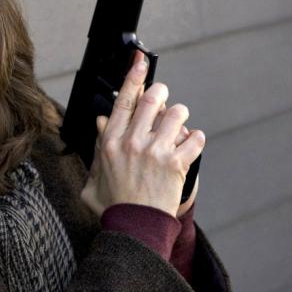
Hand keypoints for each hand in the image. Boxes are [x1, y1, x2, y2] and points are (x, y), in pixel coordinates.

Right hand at [80, 50, 205, 217]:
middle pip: (153, 100)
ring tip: (179, 127)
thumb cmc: (113, 205)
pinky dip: (197, 140)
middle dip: (161, 93)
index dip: (134, 77)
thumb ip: (97, 146)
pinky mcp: (176, 164)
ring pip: (177, 114)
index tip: (141, 62)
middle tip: (164, 99)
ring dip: (180, 116)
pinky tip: (191, 146)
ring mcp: (155, 152)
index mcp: (110, 142)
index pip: (123, 100)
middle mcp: (132, 142)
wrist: (135, 229)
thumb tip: (100, 121)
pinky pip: (196, 139)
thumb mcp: (93, 175)